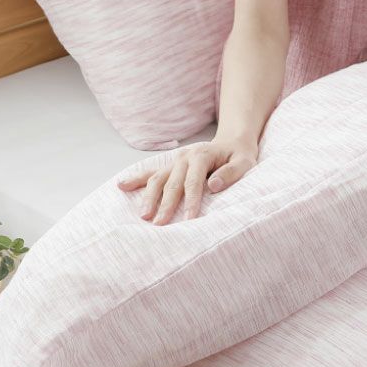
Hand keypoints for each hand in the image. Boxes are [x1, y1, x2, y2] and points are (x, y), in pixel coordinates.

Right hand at [116, 138, 257, 224]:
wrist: (232, 142)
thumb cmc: (239, 155)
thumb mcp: (244, 161)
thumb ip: (231, 172)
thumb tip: (215, 184)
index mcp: (202, 155)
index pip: (194, 181)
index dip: (191, 200)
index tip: (189, 219)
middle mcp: (185, 157)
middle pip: (172, 183)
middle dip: (166, 204)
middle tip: (160, 224)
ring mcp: (174, 161)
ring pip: (158, 179)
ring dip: (149, 197)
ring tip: (144, 216)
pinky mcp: (169, 165)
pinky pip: (150, 172)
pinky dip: (135, 179)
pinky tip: (122, 186)